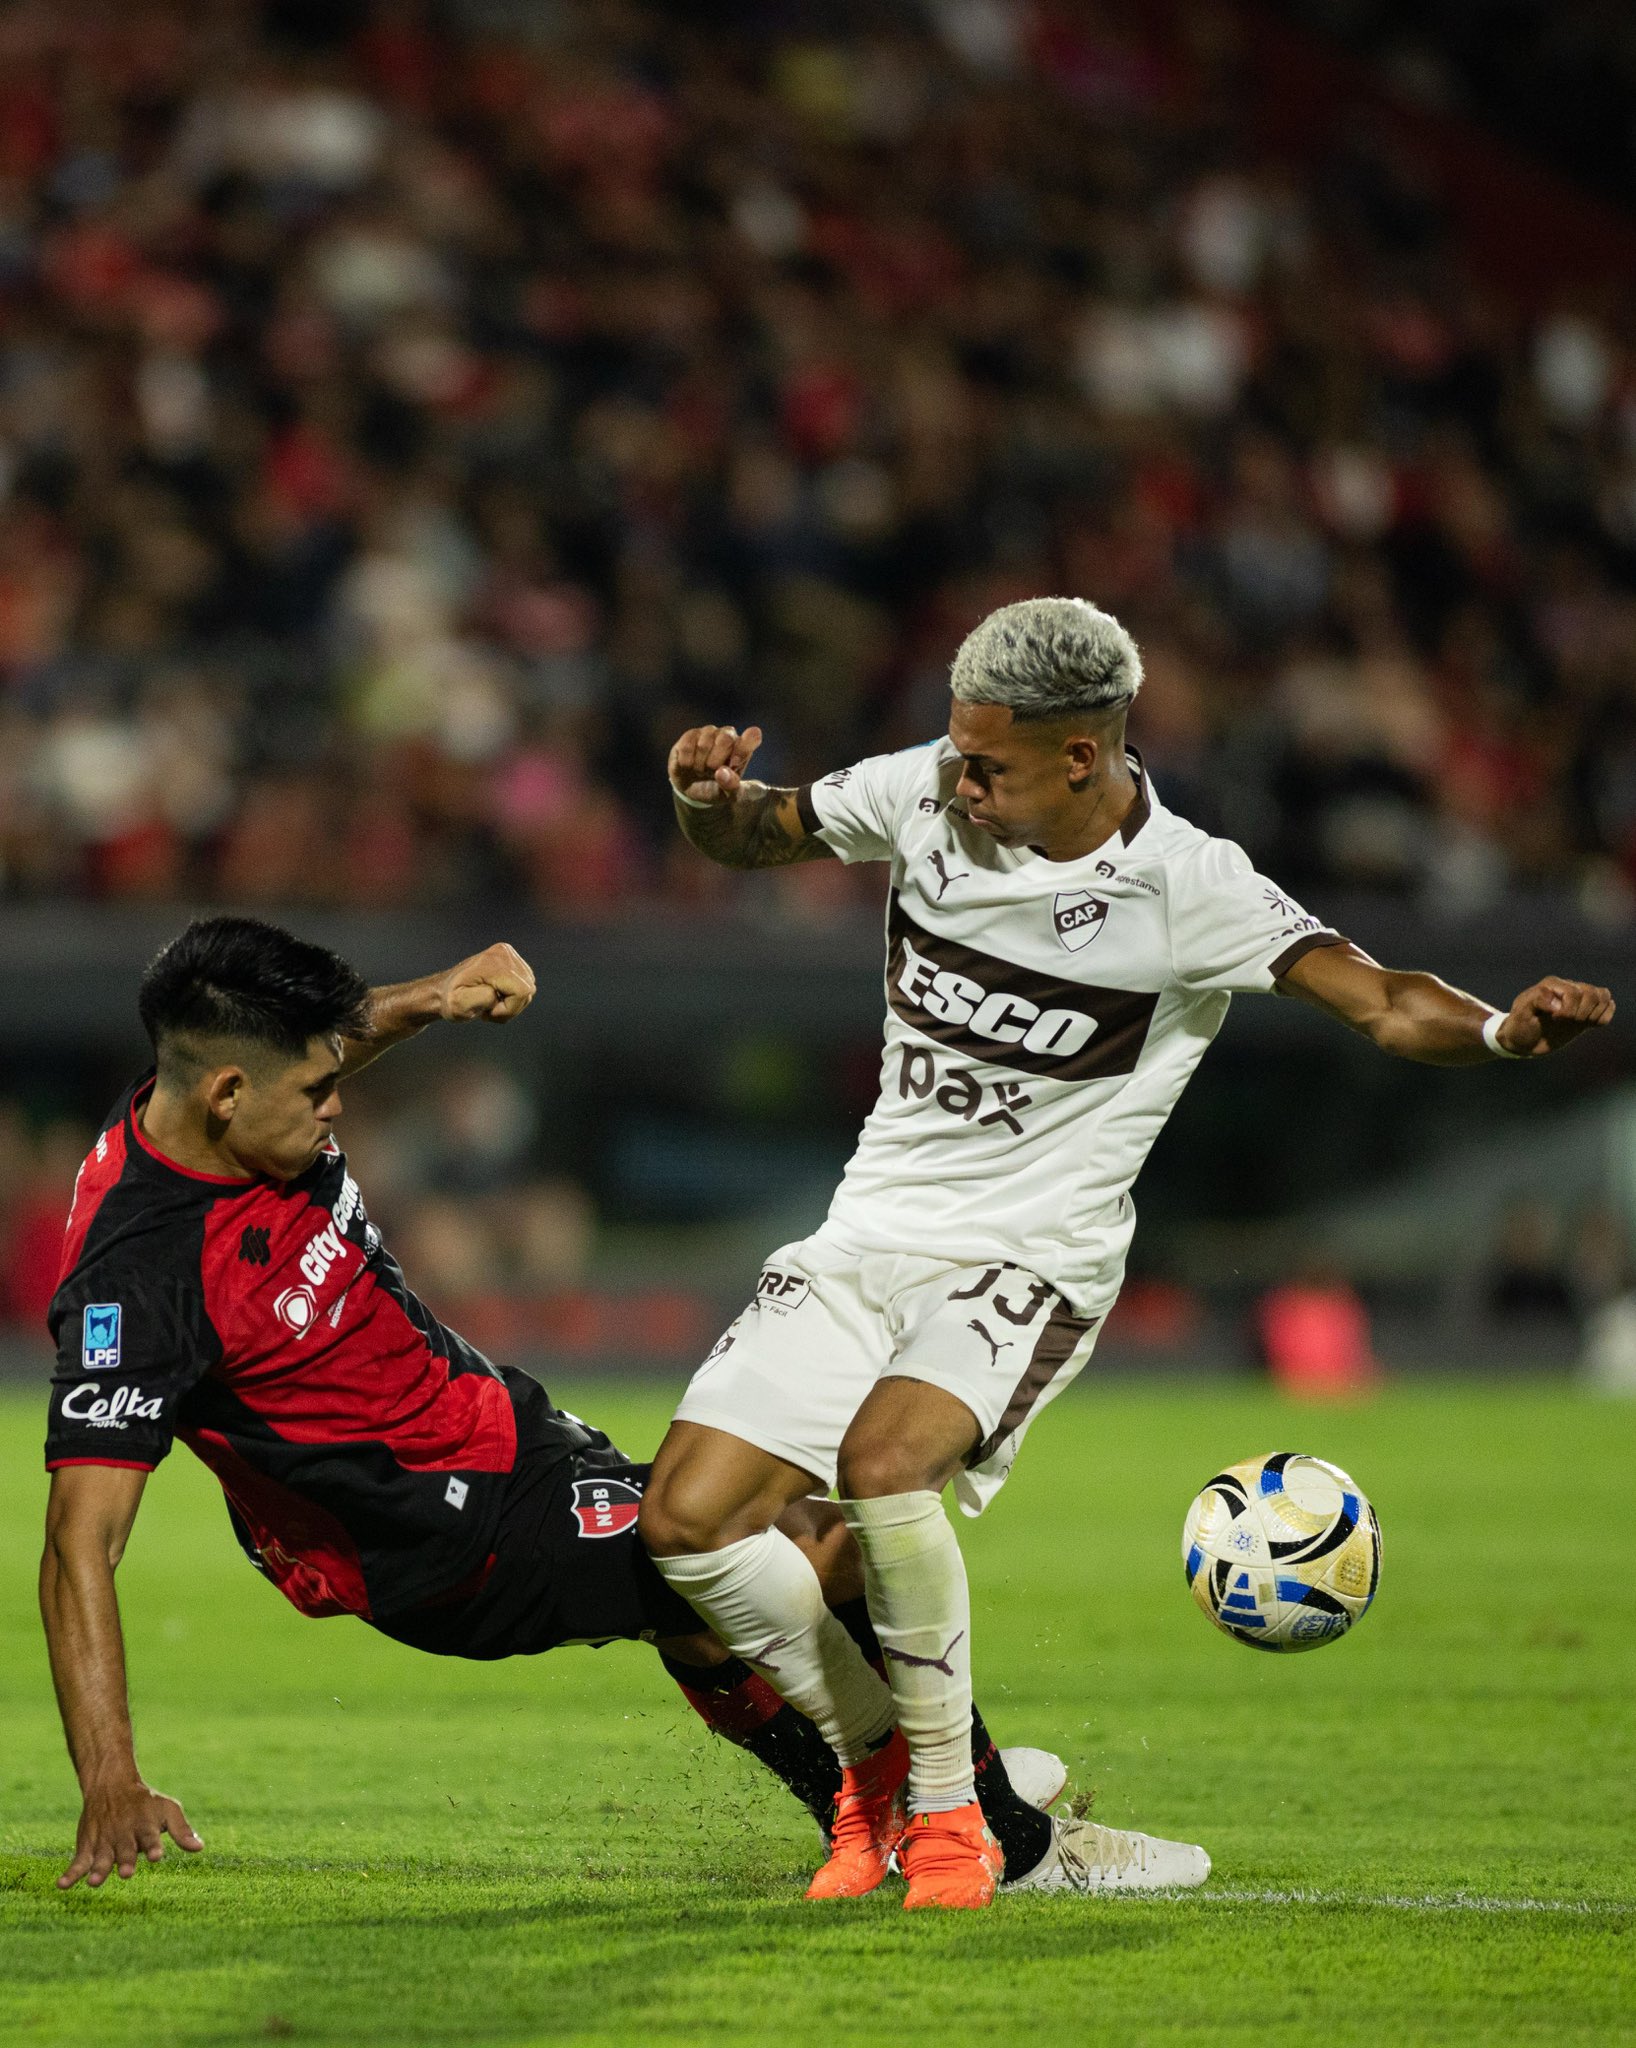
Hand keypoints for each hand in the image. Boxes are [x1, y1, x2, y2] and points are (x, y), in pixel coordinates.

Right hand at [61, 1778, 202, 1889]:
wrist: (111, 1784)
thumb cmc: (146, 1802)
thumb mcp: (168, 1809)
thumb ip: (182, 1830)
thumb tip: (200, 1848)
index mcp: (145, 1825)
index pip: (150, 1836)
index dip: (153, 1846)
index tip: (156, 1855)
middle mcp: (123, 1834)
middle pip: (125, 1849)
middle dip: (125, 1860)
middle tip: (127, 1872)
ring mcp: (104, 1841)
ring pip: (101, 1857)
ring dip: (98, 1869)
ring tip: (95, 1882)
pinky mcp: (87, 1846)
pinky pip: (77, 1862)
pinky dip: (69, 1874)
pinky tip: (62, 1886)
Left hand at [436, 943, 535, 1023]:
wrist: (444, 990)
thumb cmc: (451, 1000)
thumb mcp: (459, 1005)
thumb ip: (480, 998)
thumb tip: (495, 991)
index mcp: (493, 962)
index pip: (522, 991)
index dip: (509, 1008)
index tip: (489, 1010)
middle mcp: (504, 952)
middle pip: (528, 990)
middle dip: (510, 1006)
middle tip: (488, 1007)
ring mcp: (509, 954)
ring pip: (528, 988)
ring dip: (511, 1002)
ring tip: (490, 1002)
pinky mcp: (512, 959)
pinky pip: (525, 984)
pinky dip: (512, 996)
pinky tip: (495, 995)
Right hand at [668, 724, 762, 804]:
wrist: (692, 789)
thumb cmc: (716, 789)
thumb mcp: (728, 795)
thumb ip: (731, 786)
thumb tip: (721, 772)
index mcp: (744, 748)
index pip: (752, 737)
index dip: (743, 748)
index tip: (734, 763)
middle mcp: (728, 735)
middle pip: (726, 739)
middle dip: (715, 762)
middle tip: (711, 772)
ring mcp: (709, 732)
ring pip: (704, 744)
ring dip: (700, 764)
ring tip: (700, 770)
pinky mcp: (690, 734)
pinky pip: (687, 747)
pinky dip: (687, 762)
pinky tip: (688, 766)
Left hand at [1496, 977, 1615, 1055]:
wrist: (1523, 1040)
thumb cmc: (1520, 1026)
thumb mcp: (1520, 1014)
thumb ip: (1536, 1001)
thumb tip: (1558, 1003)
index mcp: (1551, 985)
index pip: (1574, 992)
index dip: (1568, 1009)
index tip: (1554, 1019)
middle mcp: (1567, 988)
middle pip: (1592, 994)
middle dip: (1581, 1013)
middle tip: (1565, 1022)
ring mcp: (1579, 1000)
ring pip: (1603, 996)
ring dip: (1594, 1013)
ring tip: (1578, 1022)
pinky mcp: (1587, 1012)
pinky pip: (1609, 1006)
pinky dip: (1604, 1016)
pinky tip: (1590, 1024)